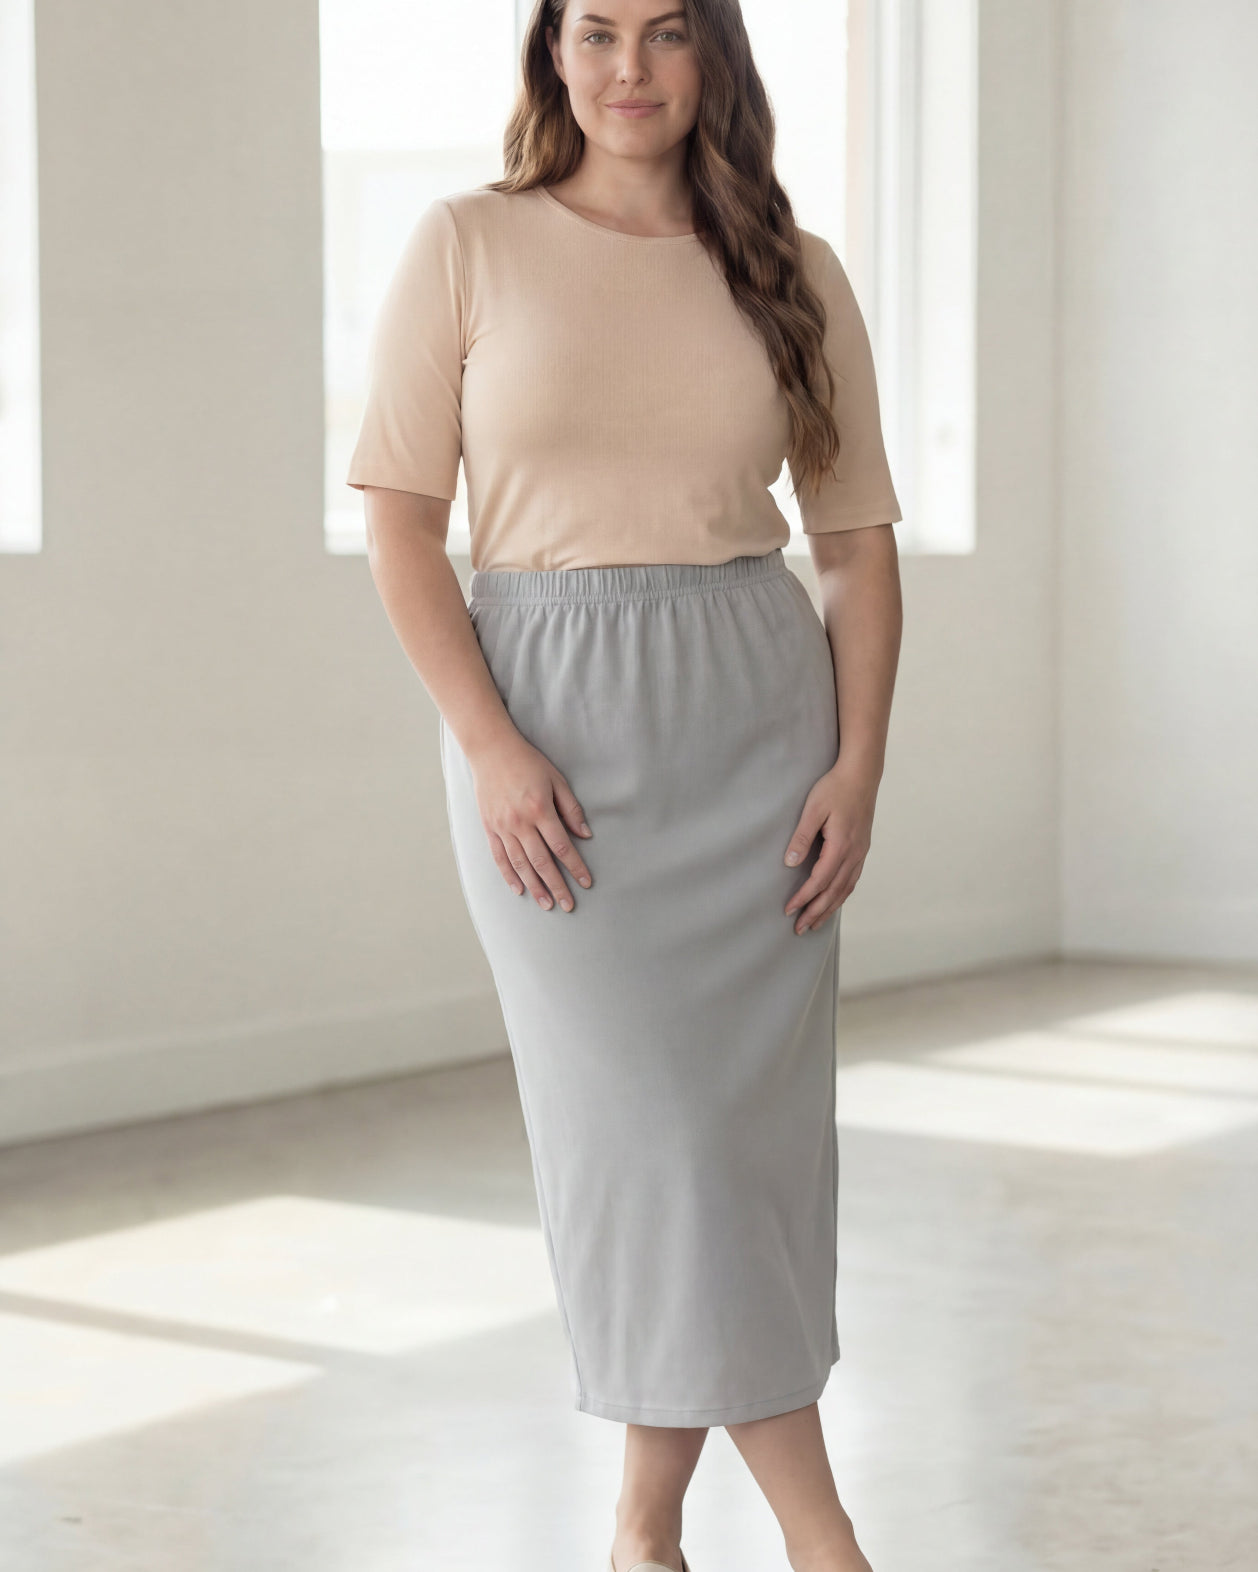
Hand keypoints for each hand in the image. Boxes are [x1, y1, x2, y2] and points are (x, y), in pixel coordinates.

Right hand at [467, 729, 593, 911]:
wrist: (491, 750)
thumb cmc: (528, 762)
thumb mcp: (556, 779)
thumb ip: (571, 808)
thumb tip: (585, 834)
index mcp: (540, 810)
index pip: (562, 846)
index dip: (575, 867)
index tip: (586, 882)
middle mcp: (520, 822)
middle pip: (542, 862)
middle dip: (557, 885)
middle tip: (568, 905)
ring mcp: (502, 827)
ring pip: (520, 864)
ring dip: (535, 886)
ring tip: (547, 904)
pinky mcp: (490, 828)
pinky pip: (500, 857)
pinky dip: (509, 876)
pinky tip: (519, 890)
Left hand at [782, 758, 877, 933]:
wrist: (862, 774)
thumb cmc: (835, 788)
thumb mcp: (813, 809)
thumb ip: (801, 836)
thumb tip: (790, 863)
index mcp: (841, 846)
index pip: (820, 881)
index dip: (804, 898)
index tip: (789, 910)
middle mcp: (854, 854)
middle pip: (834, 892)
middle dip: (816, 912)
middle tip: (800, 929)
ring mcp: (861, 852)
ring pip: (845, 889)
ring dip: (829, 908)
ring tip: (815, 923)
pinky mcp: (862, 848)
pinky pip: (852, 880)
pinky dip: (842, 895)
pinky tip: (833, 901)